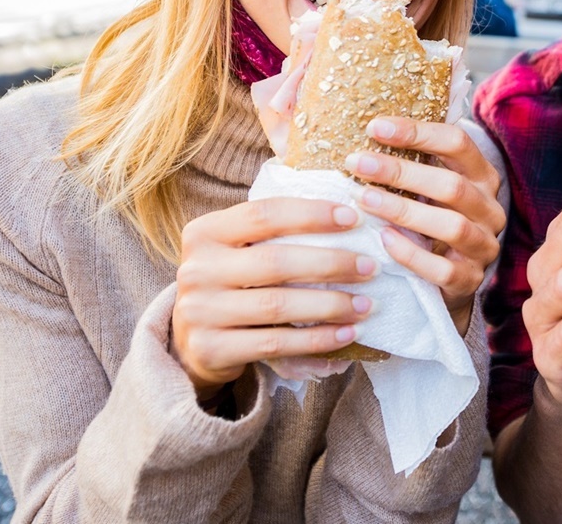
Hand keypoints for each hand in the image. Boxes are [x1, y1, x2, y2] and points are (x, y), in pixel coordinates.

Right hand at [172, 197, 377, 401]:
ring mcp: (199, 312)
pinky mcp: (211, 349)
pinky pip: (275, 344)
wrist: (192, 342)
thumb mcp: (237, 250)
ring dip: (330, 305)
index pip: (264, 214)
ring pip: (278, 305)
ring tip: (365, 304)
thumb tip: (346, 212)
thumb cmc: (231, 284)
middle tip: (370, 267)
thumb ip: (273, 230)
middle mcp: (196, 269)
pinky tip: (345, 334)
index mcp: (205, 232)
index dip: (311, 214)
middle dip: (330, 263)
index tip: (353, 218)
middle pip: (275, 261)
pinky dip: (316, 340)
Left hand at [346, 117, 506, 329]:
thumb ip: (414, 158)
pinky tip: (383, 239)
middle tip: (358, 163)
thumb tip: (370, 125)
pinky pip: (443, 269)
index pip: (458, 143)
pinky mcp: (470, 279)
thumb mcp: (430, 185)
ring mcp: (483, 246)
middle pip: (452, 185)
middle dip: (401, 172)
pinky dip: (411, 254)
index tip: (375, 127)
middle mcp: (490, 209)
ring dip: (403, 211)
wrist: (448, 277)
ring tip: (364, 198)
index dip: (417, 132)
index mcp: (483, 176)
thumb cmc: (432, 217)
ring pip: (452, 226)